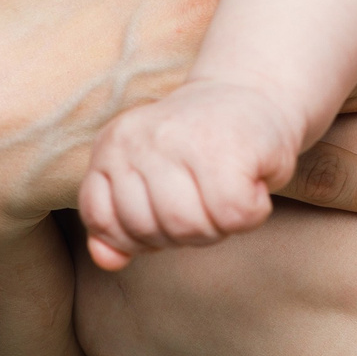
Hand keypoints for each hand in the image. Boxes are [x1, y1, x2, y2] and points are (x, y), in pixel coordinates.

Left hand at [79, 80, 302, 267]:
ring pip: (189, 227)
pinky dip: (252, 214)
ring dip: (219, 225)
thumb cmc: (201, 148)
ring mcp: (179, 141)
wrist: (253, 94)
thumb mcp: (147, 181)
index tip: (169, 209)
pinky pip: (233, 216)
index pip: (103, 220)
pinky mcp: (225, 150)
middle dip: (185, 231)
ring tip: (227, 191)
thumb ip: (121, 224)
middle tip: (208, 197)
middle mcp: (138, 139)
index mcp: (111, 145)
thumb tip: (107, 260)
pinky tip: (252, 186)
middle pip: (150, 230)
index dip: (139, 234)